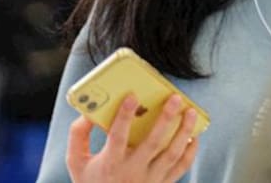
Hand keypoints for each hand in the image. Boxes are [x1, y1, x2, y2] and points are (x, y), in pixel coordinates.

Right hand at [67, 94, 200, 182]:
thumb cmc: (93, 182)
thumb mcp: (77, 162)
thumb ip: (78, 135)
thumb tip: (88, 112)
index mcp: (110, 163)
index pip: (117, 137)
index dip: (124, 116)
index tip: (133, 96)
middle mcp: (132, 172)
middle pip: (152, 142)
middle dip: (165, 118)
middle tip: (175, 97)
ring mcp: (150, 180)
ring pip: (172, 154)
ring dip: (184, 131)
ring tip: (192, 112)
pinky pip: (181, 167)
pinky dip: (190, 151)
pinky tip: (193, 135)